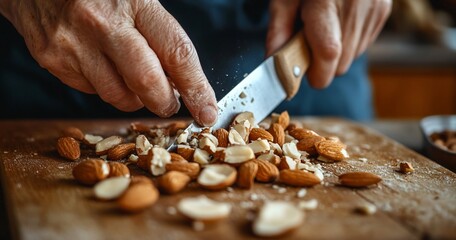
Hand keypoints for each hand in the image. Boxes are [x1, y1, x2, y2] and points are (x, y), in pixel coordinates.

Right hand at [0, 0, 216, 125]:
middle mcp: (103, 23)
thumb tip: (184, 83)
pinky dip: (105, 87)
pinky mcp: (53, 59)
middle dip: (165, 103)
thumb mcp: (137, 0)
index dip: (197, 88)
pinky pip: (91, 91)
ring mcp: (74, 43)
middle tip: (169, 103)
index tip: (207, 111)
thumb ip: (161, 36)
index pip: (177, 53)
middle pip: (148, 83)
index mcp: (135, 2)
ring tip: (132, 77)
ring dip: (135, 98)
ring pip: (119, 96)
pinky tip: (101, 65)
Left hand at [266, 0, 391, 87]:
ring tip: (323, 25)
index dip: (314, 73)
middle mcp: (356, 6)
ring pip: (351, 57)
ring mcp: (374, 9)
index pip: (328, 53)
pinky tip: (338, 21)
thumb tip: (273, 62)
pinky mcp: (384, 10)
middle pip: (339, 64)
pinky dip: (348, 41)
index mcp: (326, 1)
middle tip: (306, 41)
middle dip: (320, 62)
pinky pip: (363, 44)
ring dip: (334, 52)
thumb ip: (278, 30)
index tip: (299, 76)